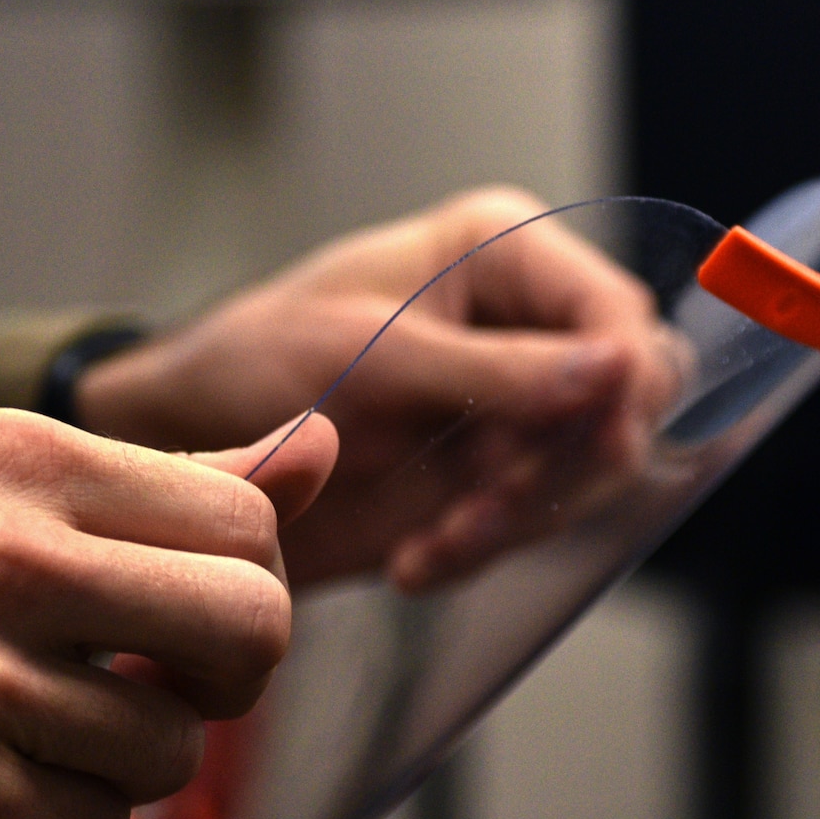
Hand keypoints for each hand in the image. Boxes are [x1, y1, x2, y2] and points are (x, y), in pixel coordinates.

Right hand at [0, 408, 337, 818]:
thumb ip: (157, 482)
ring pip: (170, 749)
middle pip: (252, 627)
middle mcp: (2, 552)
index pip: (245, 525)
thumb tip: (324, 442)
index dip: (234, 595)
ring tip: (5, 738)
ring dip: (110, 767)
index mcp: (15, 457)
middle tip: (144, 692)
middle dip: (219, 683)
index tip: (164, 627)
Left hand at [76, 187, 684, 589]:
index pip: (615, 312)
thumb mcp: (369, 354)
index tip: (598, 439)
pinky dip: (481, 551)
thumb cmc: (257, 359)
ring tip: (430, 548)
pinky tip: (415, 561)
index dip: (625, 379)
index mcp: (501, 257)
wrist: (193, 443)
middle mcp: (524, 328)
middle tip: (486, 511)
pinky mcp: (486, 480)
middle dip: (568, 467)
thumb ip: (492, 368)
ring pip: (586, 474)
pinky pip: (529, 524)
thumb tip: (614, 368)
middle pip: (626, 400)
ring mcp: (511, 408)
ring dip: (517, 523)